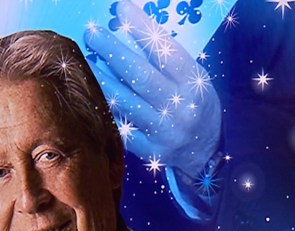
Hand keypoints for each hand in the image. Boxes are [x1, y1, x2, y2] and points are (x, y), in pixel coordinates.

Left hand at [84, 1, 221, 176]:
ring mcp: (164, 132)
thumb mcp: (193, 78)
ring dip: (102, 79)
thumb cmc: (196, 105)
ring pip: (126, 103)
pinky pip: (122, 128)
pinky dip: (107, 109)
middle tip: (93, 33)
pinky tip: (94, 93)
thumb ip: (166, 60)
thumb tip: (132, 30)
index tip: (122, 9)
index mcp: (193, 84)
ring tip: (87, 61)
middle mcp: (180, 108)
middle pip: (141, 76)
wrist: (207, 153)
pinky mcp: (150, 151)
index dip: (142, 28)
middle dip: (113, 51)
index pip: (166, 52)